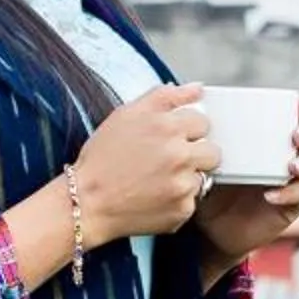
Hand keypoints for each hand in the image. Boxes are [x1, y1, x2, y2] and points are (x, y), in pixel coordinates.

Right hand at [71, 85, 221, 242]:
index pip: (203, 122)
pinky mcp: (182, 209)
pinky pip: (192, 200)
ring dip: (187, 177)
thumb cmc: (103, 157)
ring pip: (204, 176)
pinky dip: (178, 199)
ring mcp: (182, 184)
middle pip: (213, 151)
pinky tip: (155, 196)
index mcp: (167, 126)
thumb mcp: (126, 114)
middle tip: (170, 160)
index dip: (187, 130)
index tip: (172, 139)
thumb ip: (166, 96)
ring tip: (159, 179)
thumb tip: (197, 88)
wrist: (86, 201)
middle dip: (196, 154)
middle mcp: (179, 154)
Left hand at [197, 97, 298, 265]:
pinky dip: (287, 193)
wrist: (210, 228)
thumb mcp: (205, 158)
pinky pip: (298, 195)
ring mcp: (289, 178)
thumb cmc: (209, 184)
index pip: (290, 115)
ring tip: (292, 167)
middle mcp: (283, 153)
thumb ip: (200, 135)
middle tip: (296, 136)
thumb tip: (179, 99)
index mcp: (266, 136)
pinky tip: (271, 194)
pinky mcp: (290, 204)